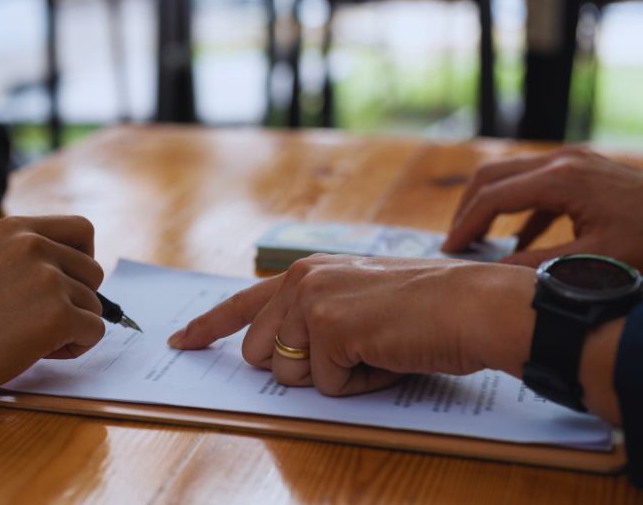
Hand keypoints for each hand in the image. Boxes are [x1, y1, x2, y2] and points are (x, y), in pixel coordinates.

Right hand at [0, 215, 105, 405]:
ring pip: (96, 305)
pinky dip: (75, 347)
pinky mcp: (57, 315)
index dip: (82, 259)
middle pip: (94, 272)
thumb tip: (82, 270)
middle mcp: (34, 245)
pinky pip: (94, 331)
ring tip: (30, 336)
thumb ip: (31, 256)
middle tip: (40, 319)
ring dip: (72, 327)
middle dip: (76, 299)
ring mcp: (47, 279)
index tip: (65, 281)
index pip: (83, 229)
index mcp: (16, 228)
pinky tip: (39, 351)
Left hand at [168, 255, 536, 395]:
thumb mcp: (359, 302)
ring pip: (290, 375)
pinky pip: (326, 386)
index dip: (209, 326)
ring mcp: (311, 302)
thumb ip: (315, 318)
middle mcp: (300, 280)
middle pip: (262, 355)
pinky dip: (360, 384)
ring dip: (336, 376)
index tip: (182, 341)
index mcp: (307, 271)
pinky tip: (389, 354)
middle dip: (302, 368)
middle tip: (356, 350)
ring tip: (378, 348)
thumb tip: (276, 358)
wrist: (475, 305)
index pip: (243, 304)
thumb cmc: (428, 310)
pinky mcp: (328, 328)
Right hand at [441, 148, 642, 268]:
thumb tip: (494, 275)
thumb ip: (538, 266)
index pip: (493, 197)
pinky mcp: (585, 169)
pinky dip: (519, 209)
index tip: (449, 252)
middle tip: (454, 242)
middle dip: (467, 210)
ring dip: (490, 207)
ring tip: (475, 242)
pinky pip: (536, 183)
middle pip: (492, 175)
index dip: (465, 225)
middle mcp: (563, 160)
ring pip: (511, 175)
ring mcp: (575, 160)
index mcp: (561, 179)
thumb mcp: (595, 263)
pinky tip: (517, 241)